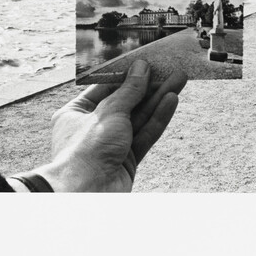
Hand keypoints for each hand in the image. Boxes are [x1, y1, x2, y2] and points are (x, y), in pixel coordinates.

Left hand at [31, 60, 184, 191]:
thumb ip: (129, 90)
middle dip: (149, 86)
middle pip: (127, 101)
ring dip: (159, 98)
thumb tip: (141, 68)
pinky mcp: (128, 159)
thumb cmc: (85, 151)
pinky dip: (159, 117)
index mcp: (76, 113)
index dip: (126, 74)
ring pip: (140, 117)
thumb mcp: (109, 112)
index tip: (145, 62)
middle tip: (169, 69)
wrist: (85, 194)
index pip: (105, 87)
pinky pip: (146, 133)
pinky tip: (172, 100)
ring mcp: (112, 144)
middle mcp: (93, 127)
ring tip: (179, 79)